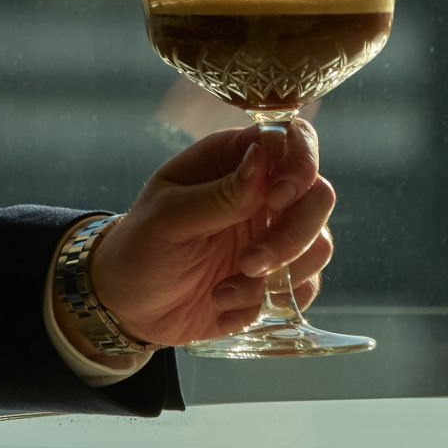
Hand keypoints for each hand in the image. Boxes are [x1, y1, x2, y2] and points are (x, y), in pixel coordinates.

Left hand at [86, 122, 335, 349]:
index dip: (299, 164)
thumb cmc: (139, 248)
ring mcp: (273, 236)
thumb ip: (218, 194)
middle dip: (293, 235)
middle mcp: (262, 193)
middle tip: (250, 262)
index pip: (290, 140)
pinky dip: (268, 303)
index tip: (277, 197)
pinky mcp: (277, 277)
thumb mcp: (167, 219)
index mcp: (232, 161)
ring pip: (318, 246)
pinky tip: (224, 306)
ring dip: (277, 276)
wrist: (129, 307)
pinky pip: (303, 288)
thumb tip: (262, 158)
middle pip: (318, 197)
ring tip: (224, 292)